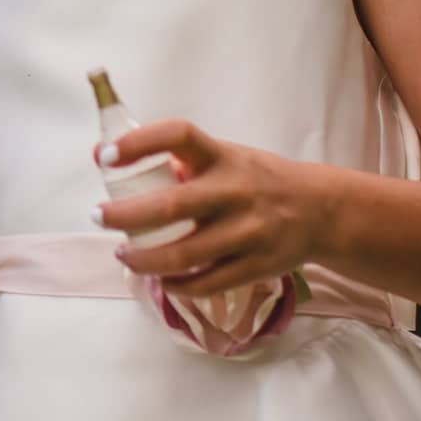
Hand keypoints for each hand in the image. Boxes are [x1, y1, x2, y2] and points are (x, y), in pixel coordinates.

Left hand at [95, 119, 328, 297]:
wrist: (322, 211)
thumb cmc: (255, 180)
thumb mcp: (221, 157)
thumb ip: (170, 159)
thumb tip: (101, 154)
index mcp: (222, 157)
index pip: (179, 135)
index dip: (139, 143)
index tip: (105, 155)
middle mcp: (235, 192)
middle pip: (172, 206)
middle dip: (125, 215)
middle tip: (97, 216)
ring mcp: (248, 232)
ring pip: (184, 254)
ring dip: (144, 259)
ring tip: (124, 255)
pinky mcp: (257, 267)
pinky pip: (207, 283)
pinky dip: (177, 285)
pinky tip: (161, 280)